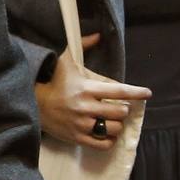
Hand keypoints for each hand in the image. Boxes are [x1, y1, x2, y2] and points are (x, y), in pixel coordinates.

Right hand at [34, 33, 152, 149]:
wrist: (32, 102)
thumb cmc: (53, 81)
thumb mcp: (65, 61)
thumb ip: (82, 46)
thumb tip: (98, 35)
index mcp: (86, 88)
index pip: (119, 91)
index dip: (137, 92)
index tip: (147, 93)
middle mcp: (85, 107)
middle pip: (120, 113)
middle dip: (122, 110)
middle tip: (118, 108)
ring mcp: (81, 124)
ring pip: (114, 129)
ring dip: (116, 125)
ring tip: (111, 120)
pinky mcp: (76, 137)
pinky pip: (102, 144)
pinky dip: (108, 140)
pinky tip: (106, 133)